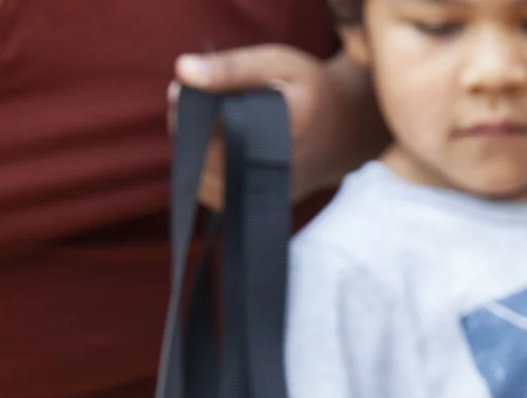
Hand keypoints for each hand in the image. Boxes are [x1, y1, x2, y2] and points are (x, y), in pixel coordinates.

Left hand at [174, 46, 389, 206]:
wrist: (346, 130)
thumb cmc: (309, 90)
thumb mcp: (277, 64)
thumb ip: (230, 68)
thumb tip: (182, 71)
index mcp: (281, 133)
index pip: (211, 135)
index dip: (187, 115)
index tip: (180, 92)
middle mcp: (275, 172)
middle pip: (201, 161)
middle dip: (185, 132)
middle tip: (188, 104)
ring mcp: (267, 195)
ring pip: (203, 183)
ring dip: (192, 153)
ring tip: (207, 124)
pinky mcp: (261, 204)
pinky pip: (216, 194)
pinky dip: (206, 169)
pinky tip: (217, 145)